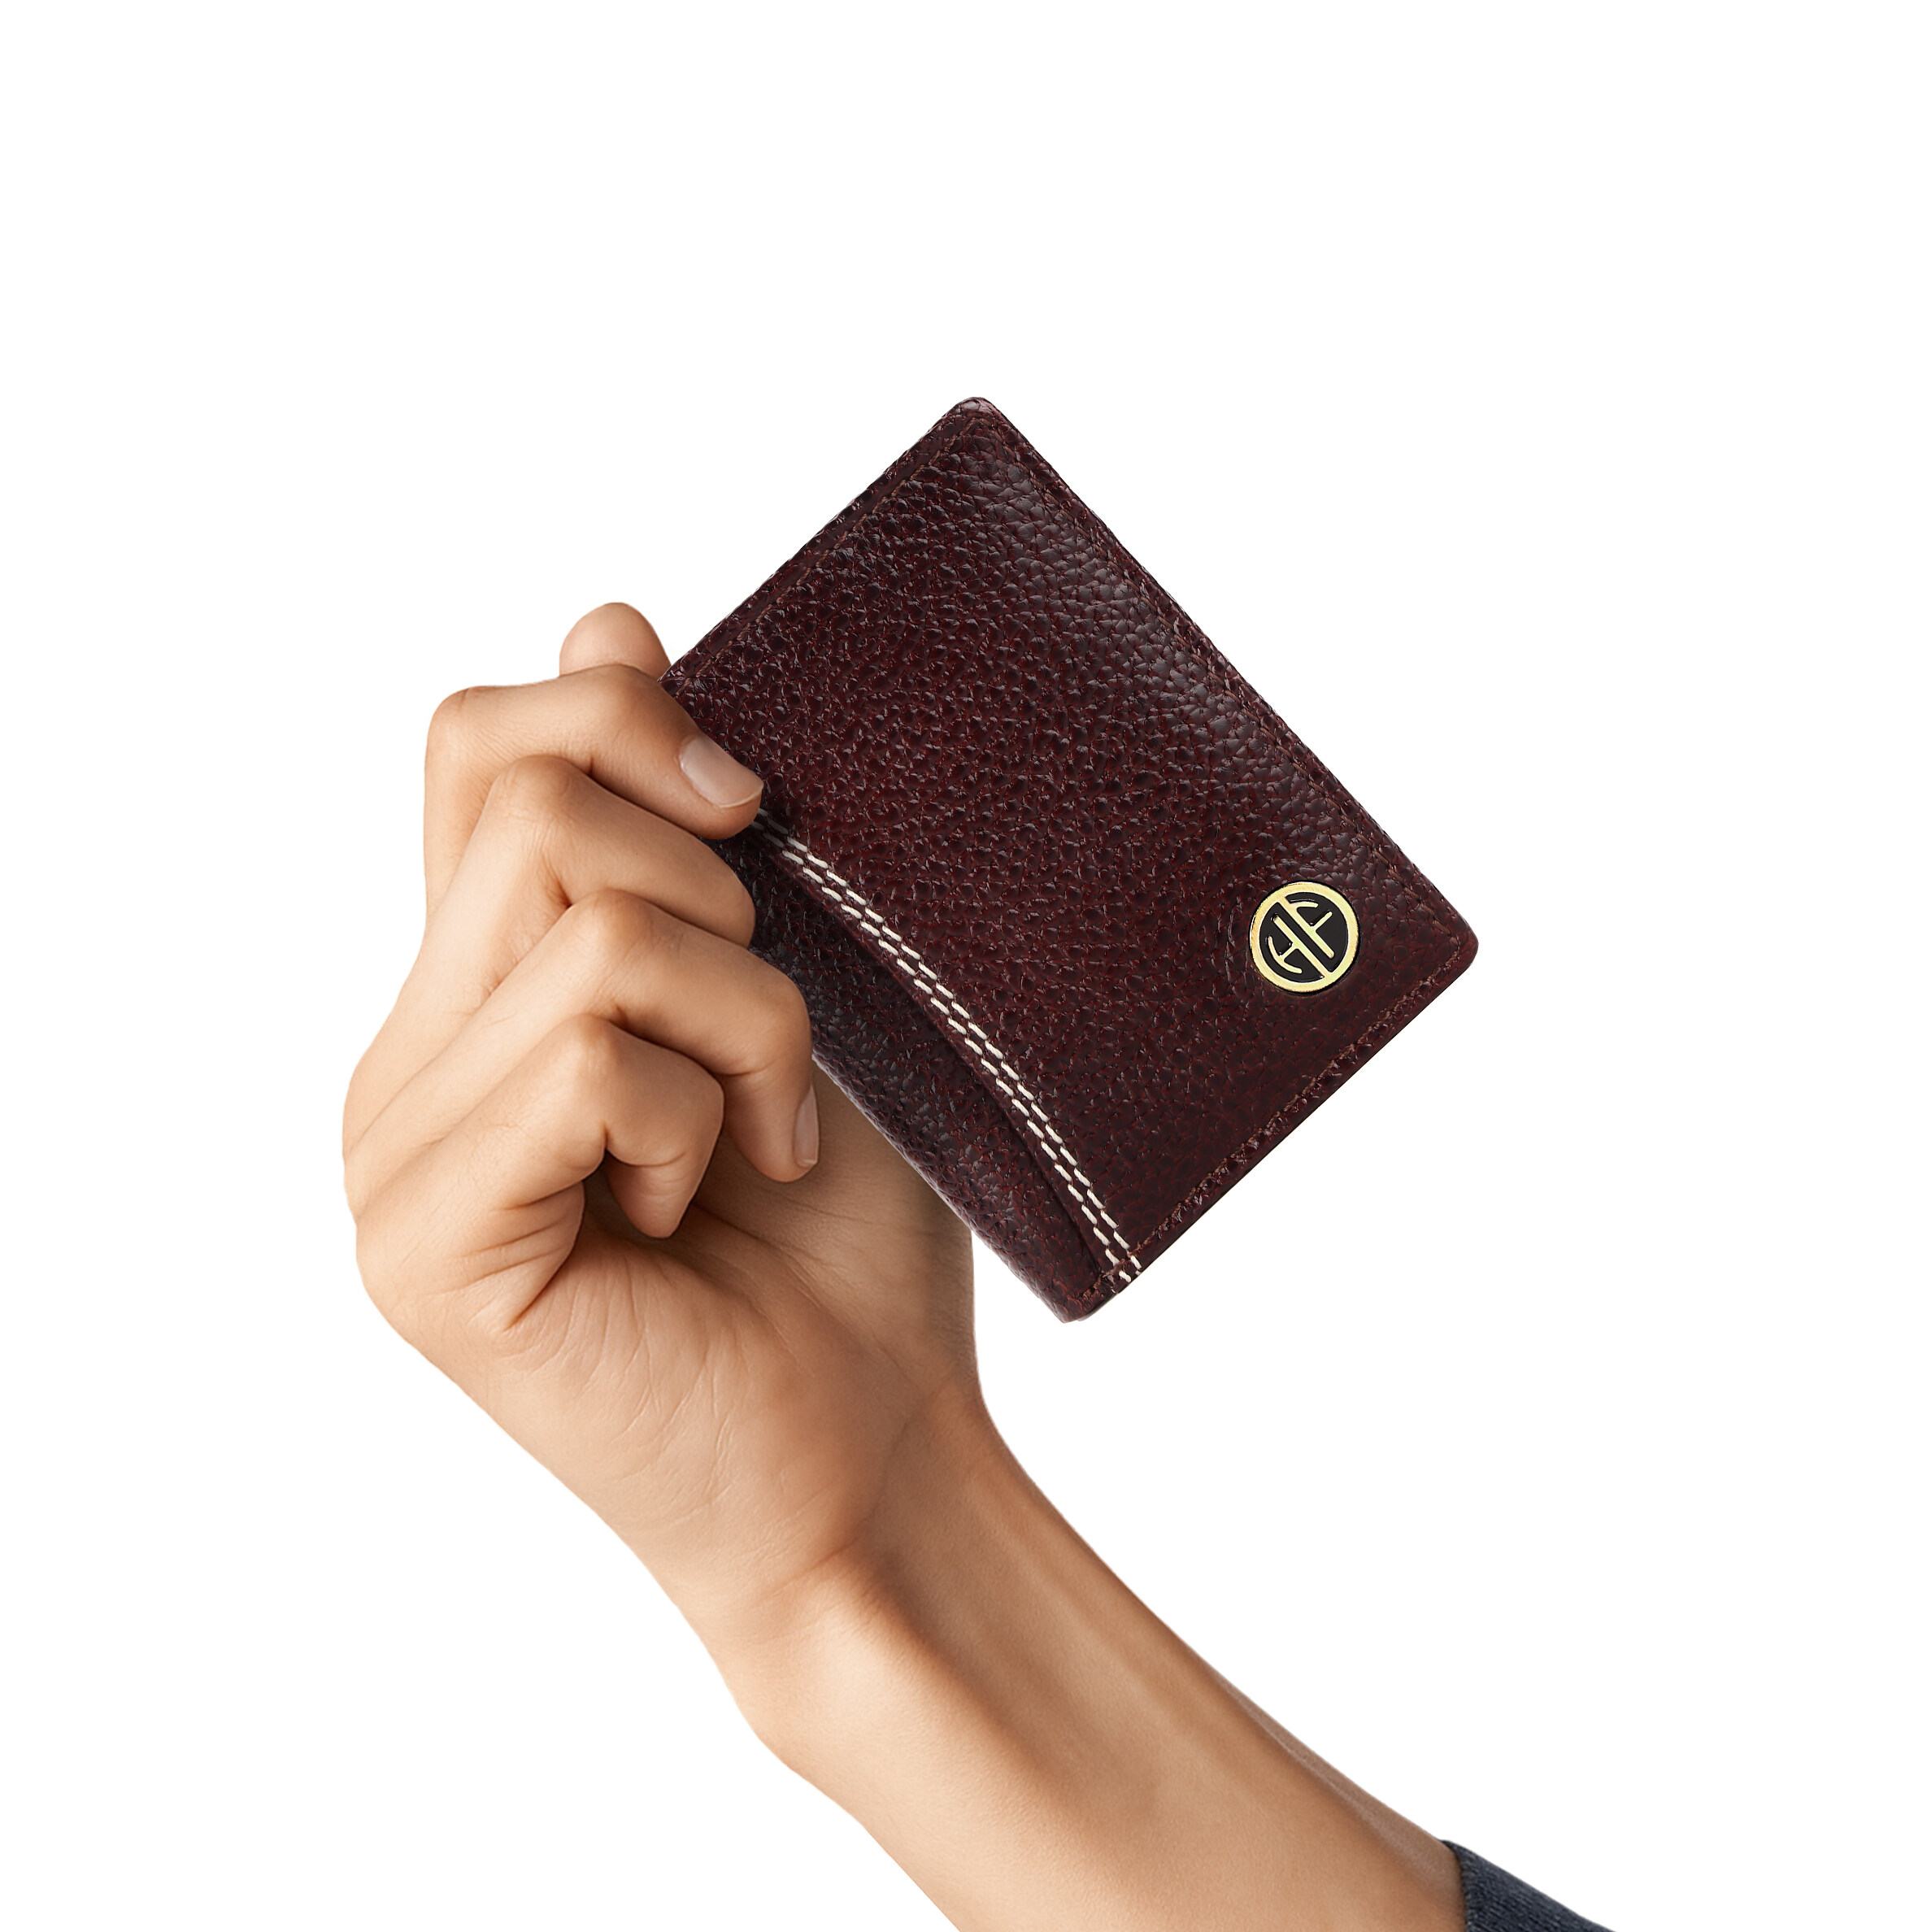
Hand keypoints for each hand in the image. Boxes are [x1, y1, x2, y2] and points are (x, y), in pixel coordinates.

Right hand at [343, 603, 976, 1654]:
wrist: (873, 1448)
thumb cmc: (843, 1236)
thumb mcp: (787, 990)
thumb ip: (682, 828)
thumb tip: (604, 608)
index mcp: (480, 986)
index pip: (476, 743)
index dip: (618, 712)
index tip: (754, 803)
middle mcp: (408, 1057)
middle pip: (526, 797)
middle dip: (719, 890)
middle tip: (778, 1038)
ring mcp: (396, 1154)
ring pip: (583, 921)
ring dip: (746, 1022)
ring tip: (765, 1139)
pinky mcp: (427, 1246)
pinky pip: (585, 1058)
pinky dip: (699, 1115)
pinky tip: (707, 1205)